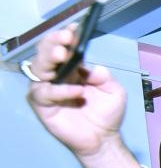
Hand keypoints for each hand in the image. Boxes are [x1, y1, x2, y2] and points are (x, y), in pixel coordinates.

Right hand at [25, 26, 134, 167]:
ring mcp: (47, 88)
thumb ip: (105, 78)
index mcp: (72, 68)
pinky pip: (44, 93)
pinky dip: (60, 90)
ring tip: (63, 55)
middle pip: (47, 52)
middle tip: (65, 38)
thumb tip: (93, 68)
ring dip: (49, 58)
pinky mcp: (42, 104)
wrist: (103, 138)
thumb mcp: (114, 92)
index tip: (74, 29)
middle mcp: (56, 74)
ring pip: (39, 67)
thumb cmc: (106, 114)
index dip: (67, 36)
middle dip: (54, 42)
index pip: (64, 47)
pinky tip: (76, 90)